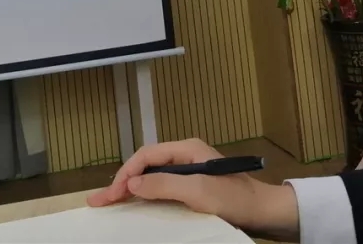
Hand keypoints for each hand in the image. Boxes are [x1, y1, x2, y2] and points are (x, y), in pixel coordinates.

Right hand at [87, 140, 299, 238]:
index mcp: (186, 150)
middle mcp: (185, 157)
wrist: (264, 212)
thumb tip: (132, 184)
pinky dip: (144, 197)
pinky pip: (161, 190)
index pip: (146, 156)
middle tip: (99, 200)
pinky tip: (133, 205)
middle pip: (145, 167)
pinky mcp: (192, 189)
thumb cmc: (234, 199)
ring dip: (130, 191)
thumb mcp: (198, 191)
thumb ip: (164, 185)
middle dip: (121, 182)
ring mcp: (188, 173)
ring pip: (151, 179)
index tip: (112, 195)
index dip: (126, 174)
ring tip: (108, 202)